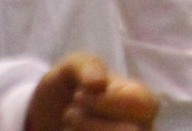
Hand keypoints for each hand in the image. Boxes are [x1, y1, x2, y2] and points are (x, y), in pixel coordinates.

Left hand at [24, 53, 158, 130]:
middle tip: (70, 114)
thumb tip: (98, 85)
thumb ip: (88, 67)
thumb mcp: (74, 66)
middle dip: (89, 124)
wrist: (48, 117)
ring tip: (67, 127)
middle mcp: (141, 128)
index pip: (143, 105)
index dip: (107, 102)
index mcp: (142, 101)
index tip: (79, 96)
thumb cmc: (71, 87)